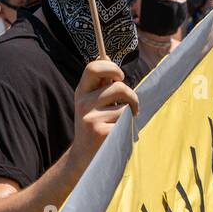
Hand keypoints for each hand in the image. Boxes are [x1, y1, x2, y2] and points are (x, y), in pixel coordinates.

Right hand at [68, 59, 138, 174]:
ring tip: (122, 122)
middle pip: (119, 87)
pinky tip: (117, 134)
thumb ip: (99, 82)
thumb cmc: (93, 125)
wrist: (83, 157)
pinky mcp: (101, 133)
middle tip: (131, 104)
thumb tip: (106, 54)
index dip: (111, 67)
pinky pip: (126, 123)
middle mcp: (83, 104)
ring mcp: (91, 119)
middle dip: (131, 95)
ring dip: (131, 114)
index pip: (93, 68)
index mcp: (81, 92)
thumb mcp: (90, 102)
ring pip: (125, 107)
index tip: (120, 76)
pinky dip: (127, 128)